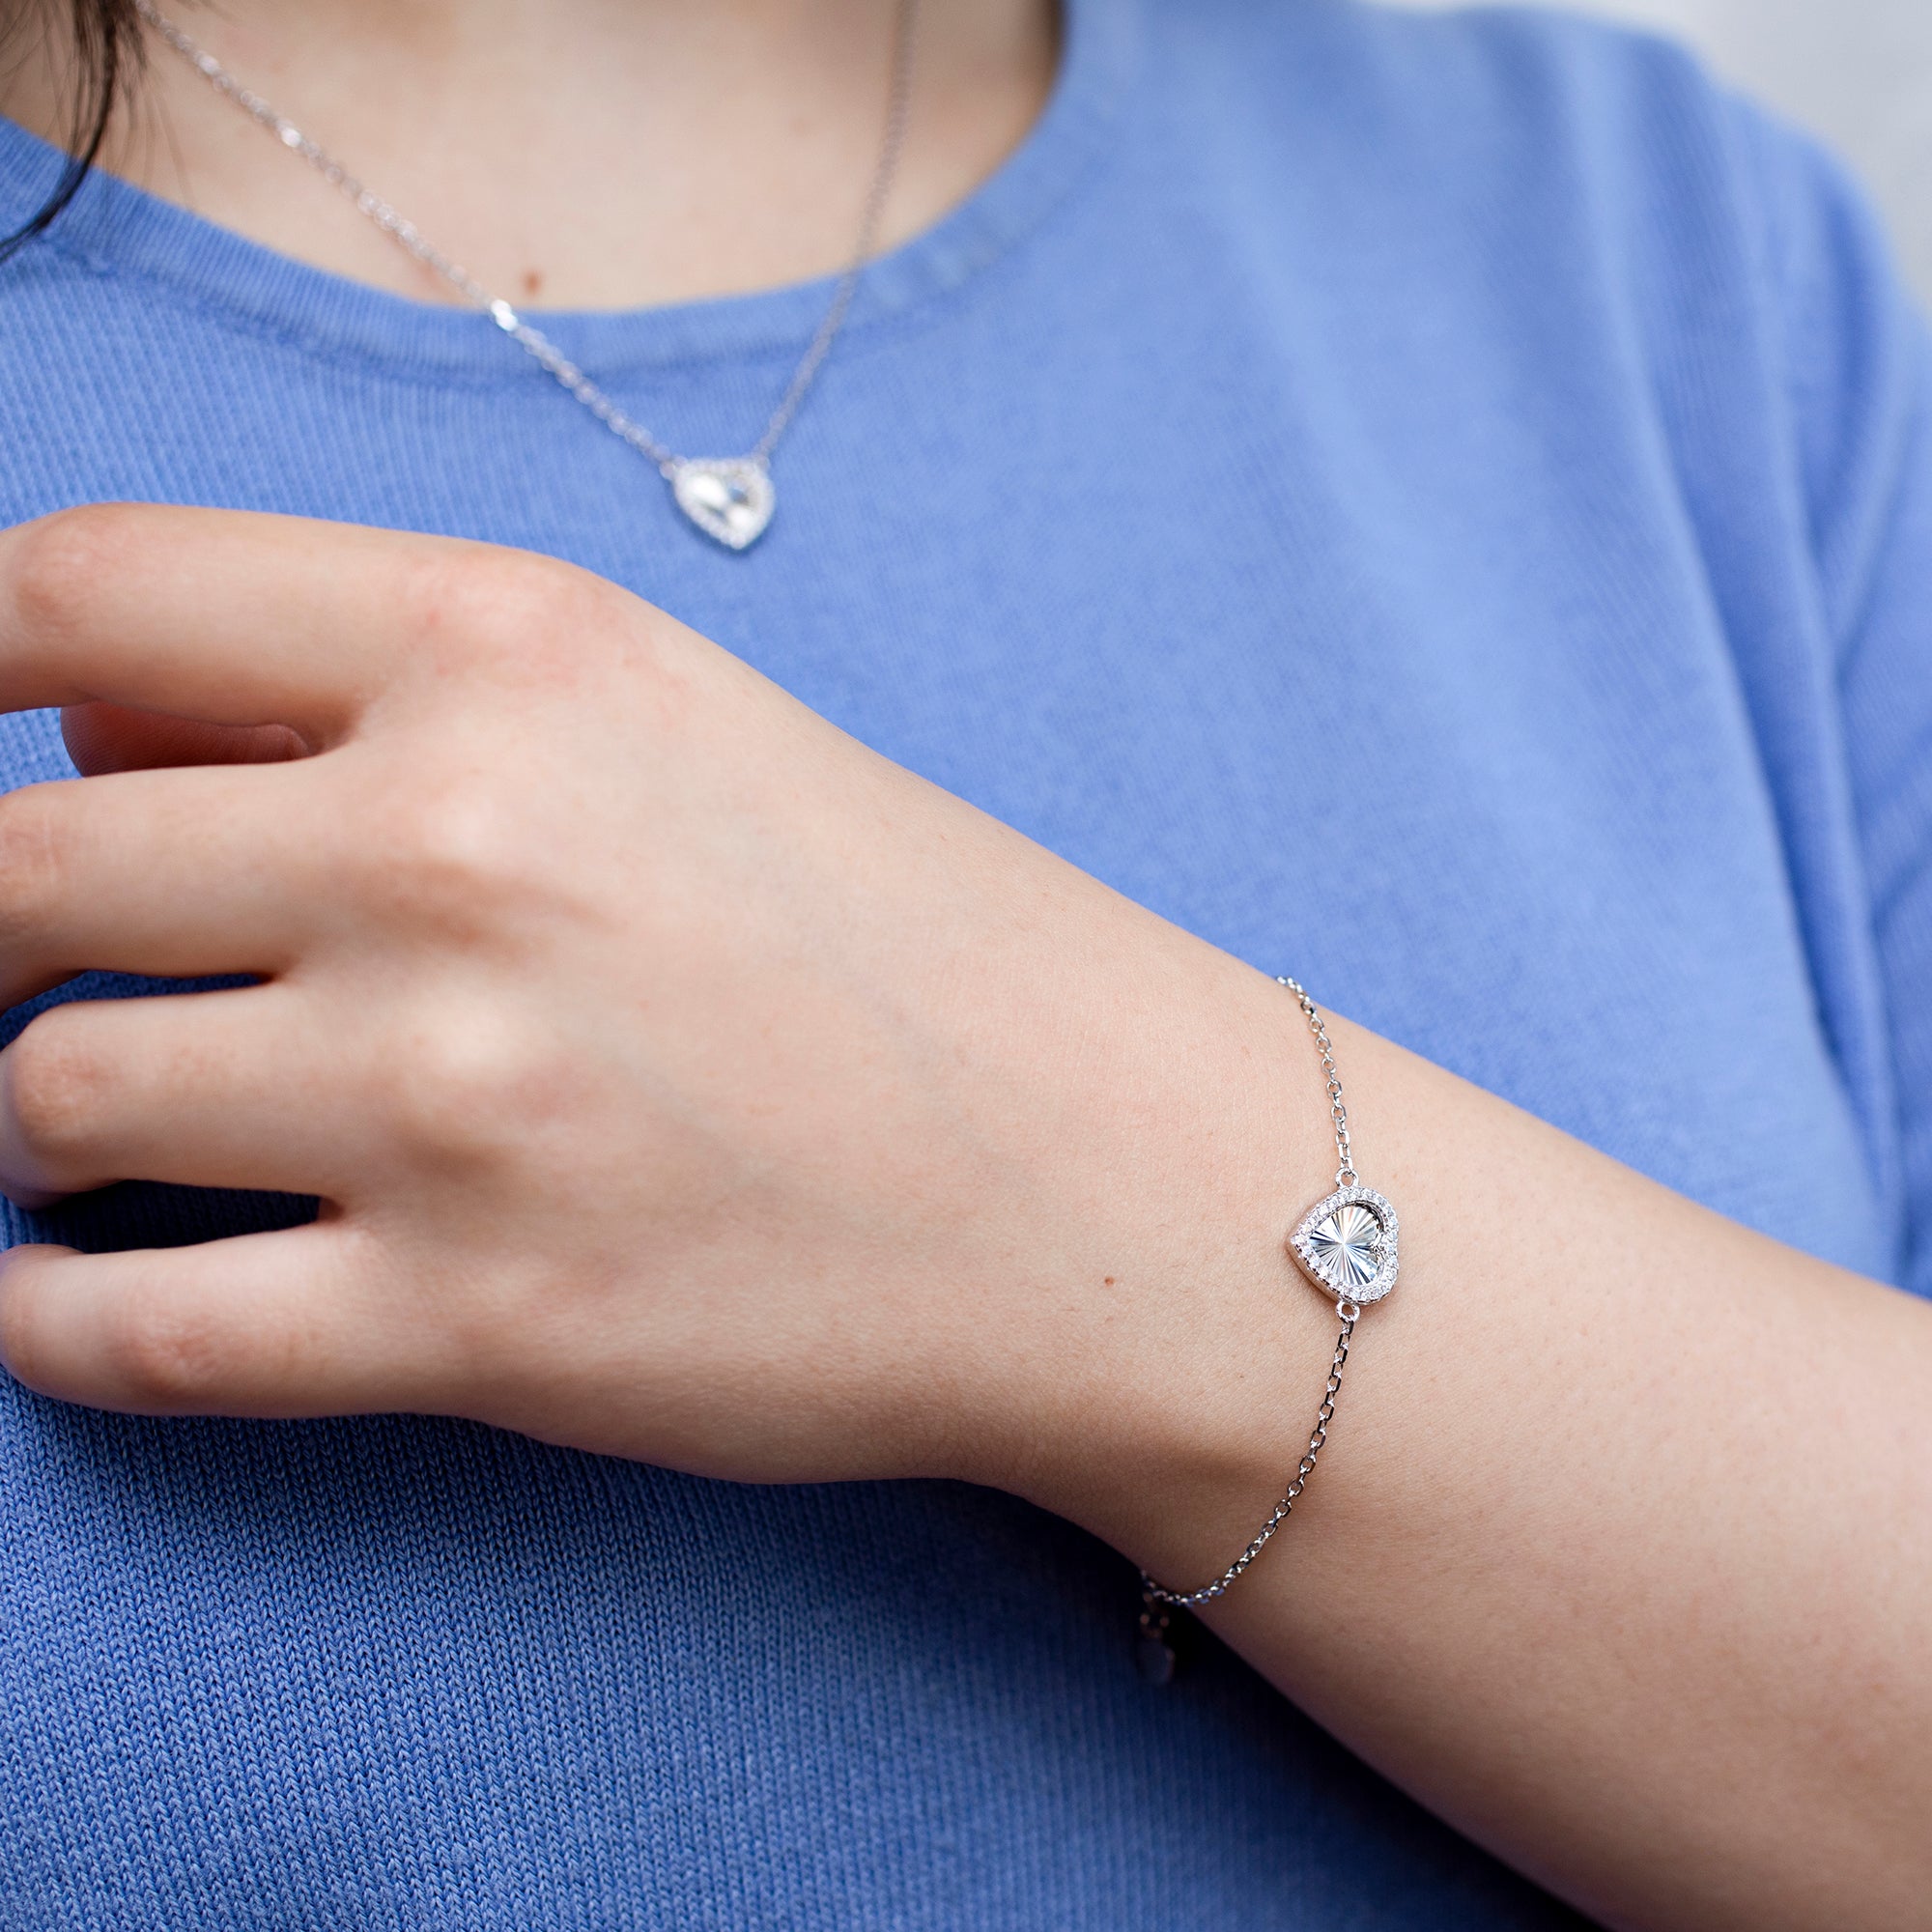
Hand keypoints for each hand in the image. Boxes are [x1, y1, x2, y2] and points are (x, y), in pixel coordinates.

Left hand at [0, 504, 1317, 1497]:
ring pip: (42, 1106)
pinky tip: (86, 1294)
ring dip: (34, 1125)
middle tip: (20, 975)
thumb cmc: (903, 941)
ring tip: (111, 1140)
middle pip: (6, 872)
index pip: (81, 596)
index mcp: (515, 656)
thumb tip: (85, 744)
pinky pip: (118, 1336)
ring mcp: (456, 1102)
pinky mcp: (475, 1325)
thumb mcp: (670, 724)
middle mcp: (460, 851)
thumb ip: (377, 695)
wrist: (1105, 1178)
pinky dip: (51, 1322)